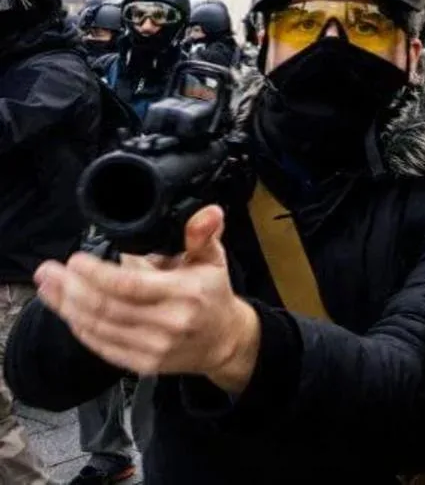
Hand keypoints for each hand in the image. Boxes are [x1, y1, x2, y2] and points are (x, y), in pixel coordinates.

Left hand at [35, 206, 259, 393]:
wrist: (224, 341)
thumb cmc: (213, 295)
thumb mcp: (213, 259)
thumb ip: (201, 234)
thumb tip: (208, 212)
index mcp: (183, 294)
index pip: (130, 286)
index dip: (96, 275)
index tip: (75, 260)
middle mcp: (167, 323)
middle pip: (106, 307)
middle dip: (70, 288)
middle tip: (48, 271)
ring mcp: (154, 347)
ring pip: (99, 327)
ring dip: (67, 307)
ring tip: (48, 287)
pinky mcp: (143, 364)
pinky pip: (103, 346)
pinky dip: (81, 328)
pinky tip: (68, 311)